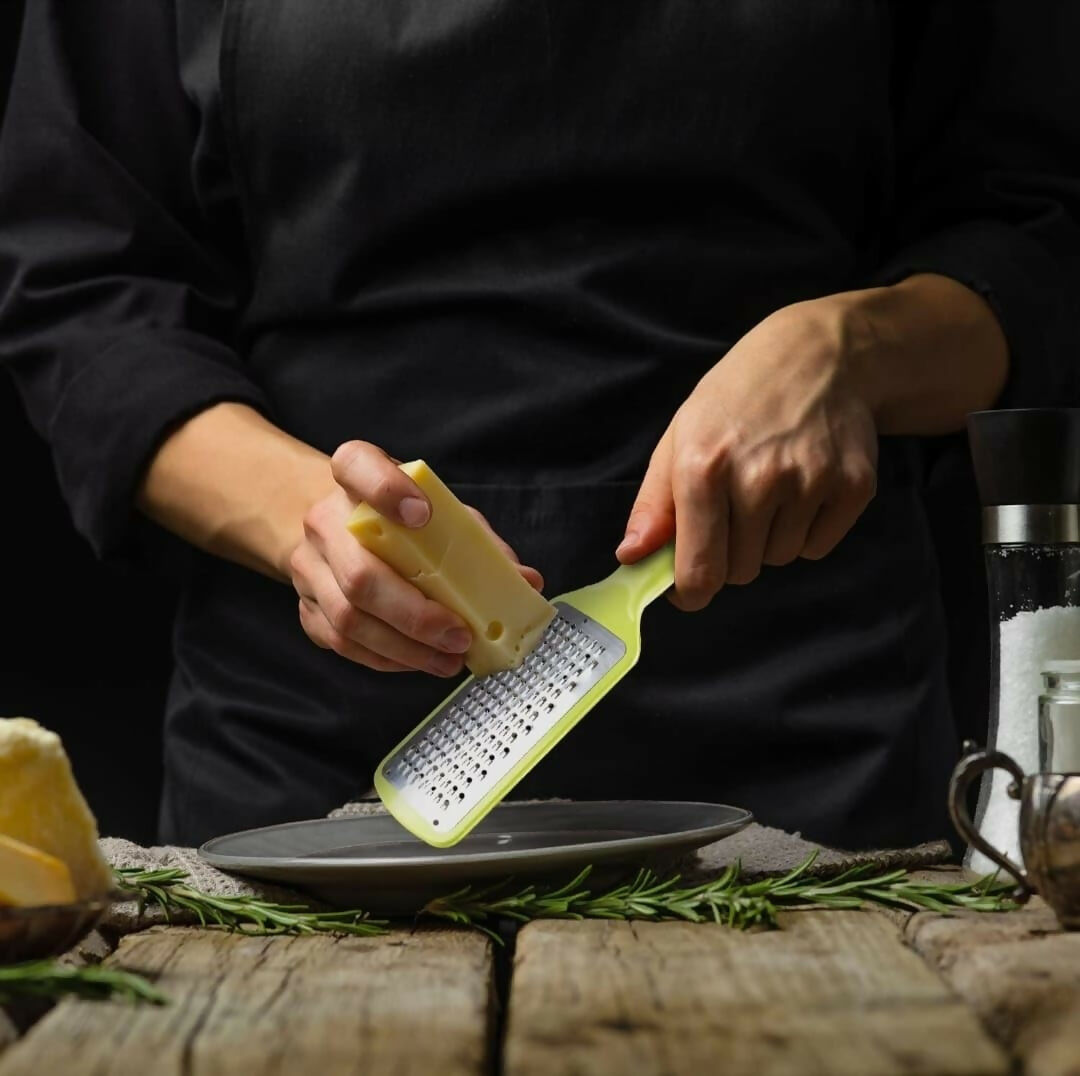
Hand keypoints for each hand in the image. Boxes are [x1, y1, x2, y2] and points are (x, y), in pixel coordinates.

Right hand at [290, 441, 542, 674]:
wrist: (339, 528)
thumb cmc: (400, 519)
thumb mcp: (440, 512)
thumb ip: (478, 541)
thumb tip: (525, 580)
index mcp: (355, 477)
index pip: (356, 466)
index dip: (386, 490)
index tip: (422, 514)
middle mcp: (324, 520)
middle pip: (359, 574)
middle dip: (415, 614)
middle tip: (459, 633)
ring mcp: (309, 566)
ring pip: (348, 619)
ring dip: (405, 648)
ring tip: (448, 658)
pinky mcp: (306, 605)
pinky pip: (341, 642)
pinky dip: (385, 659)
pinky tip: (418, 660)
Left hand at [617, 296, 878, 609]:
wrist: (818, 355)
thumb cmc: (737, 400)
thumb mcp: (680, 438)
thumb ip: (653, 504)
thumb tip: (631, 556)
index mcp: (703, 467)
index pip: (698, 570)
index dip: (690, 592)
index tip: (689, 590)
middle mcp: (758, 478)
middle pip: (740, 571)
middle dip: (732, 554)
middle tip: (735, 509)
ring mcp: (810, 482)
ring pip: (779, 559)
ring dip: (770, 539)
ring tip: (772, 486)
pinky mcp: (853, 486)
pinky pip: (817, 547)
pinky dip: (806, 530)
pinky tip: (803, 486)